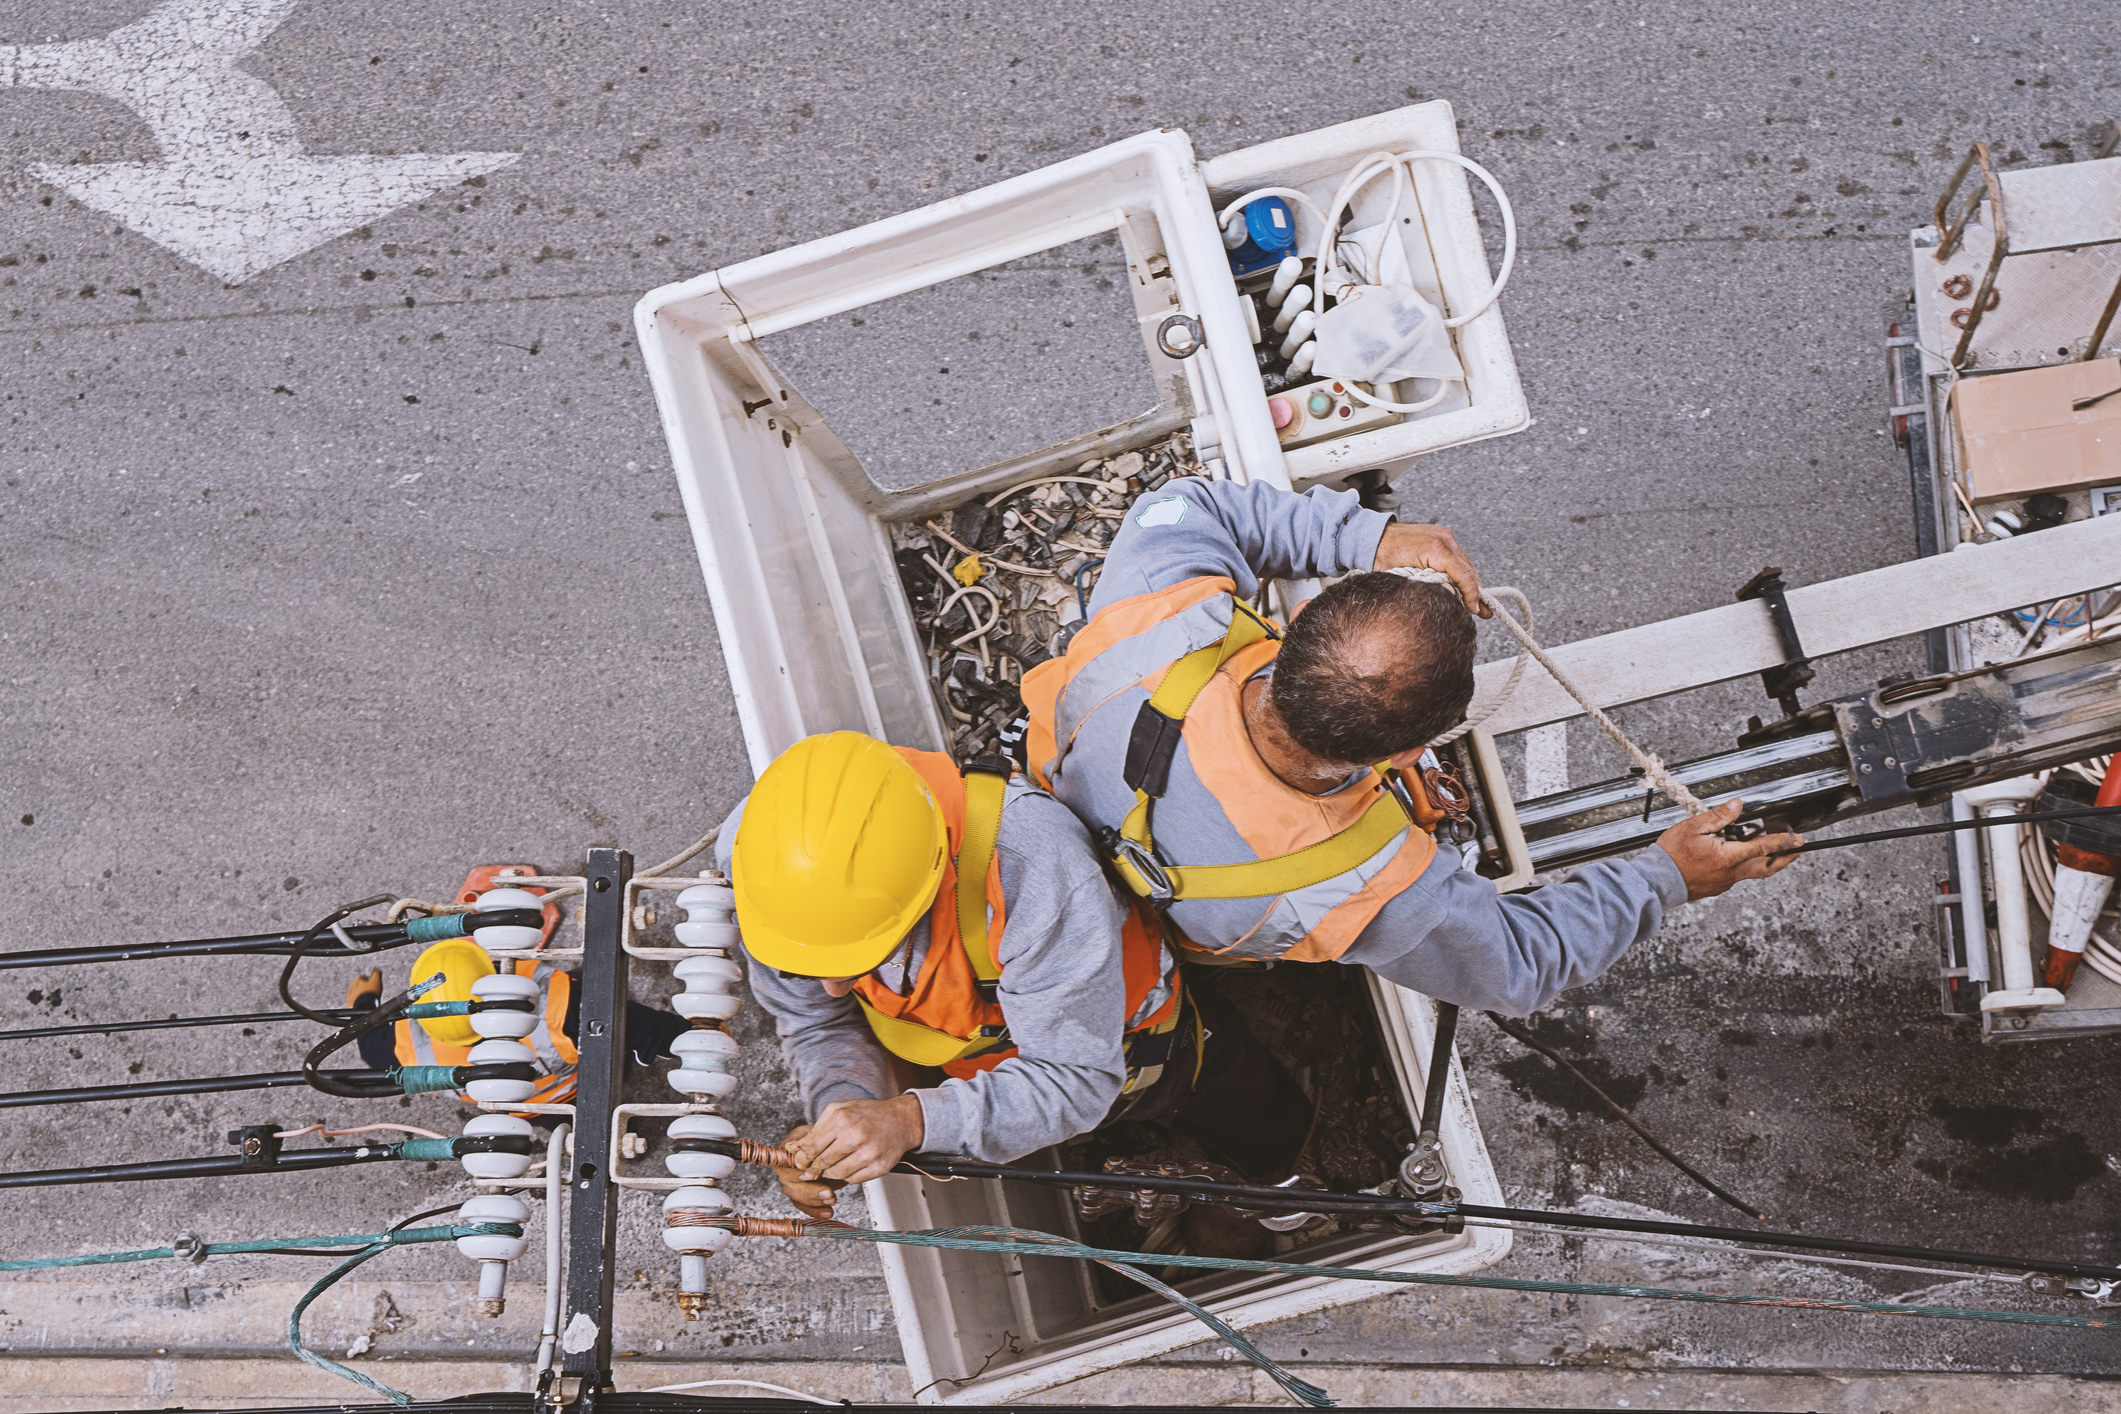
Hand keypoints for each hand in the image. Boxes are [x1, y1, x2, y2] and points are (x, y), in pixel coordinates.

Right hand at [772, 1124, 844, 1218]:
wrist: (836, 1149)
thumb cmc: (828, 1139)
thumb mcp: (822, 1135)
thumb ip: (813, 1144)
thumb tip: (799, 1147)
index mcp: (786, 1150)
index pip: (783, 1164)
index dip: (796, 1171)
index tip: (812, 1175)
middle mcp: (784, 1167)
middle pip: (789, 1183)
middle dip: (810, 1190)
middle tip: (829, 1193)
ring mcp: (790, 1181)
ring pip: (795, 1196)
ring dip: (814, 1201)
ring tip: (832, 1200)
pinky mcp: (798, 1194)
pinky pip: (803, 1205)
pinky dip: (816, 1211)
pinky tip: (828, 1213)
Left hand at [787, 1094, 924, 1187]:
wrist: (900, 1121)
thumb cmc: (867, 1114)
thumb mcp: (839, 1111)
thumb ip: (815, 1130)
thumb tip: (793, 1149)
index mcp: (843, 1119)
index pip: (812, 1147)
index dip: (803, 1158)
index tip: (802, 1161)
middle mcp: (856, 1136)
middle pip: (822, 1163)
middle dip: (815, 1166)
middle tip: (815, 1165)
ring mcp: (869, 1153)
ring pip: (836, 1174)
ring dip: (830, 1172)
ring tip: (834, 1162)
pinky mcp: (879, 1167)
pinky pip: (853, 1180)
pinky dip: (847, 1175)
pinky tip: (850, 1164)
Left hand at [1372, 522, 1486, 616]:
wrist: (1374, 535)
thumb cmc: (1382, 556)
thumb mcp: (1403, 578)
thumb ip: (1428, 587)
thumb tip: (1452, 596)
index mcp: (1435, 548)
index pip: (1462, 573)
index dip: (1471, 594)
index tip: (1474, 609)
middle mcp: (1444, 539)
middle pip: (1468, 570)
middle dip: (1476, 592)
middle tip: (1484, 612)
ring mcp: (1445, 536)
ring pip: (1464, 565)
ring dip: (1468, 583)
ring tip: (1475, 604)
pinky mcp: (1443, 537)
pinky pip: (1457, 559)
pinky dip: (1460, 574)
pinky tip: (1461, 588)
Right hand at [1657, 798, 1802, 900]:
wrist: (1658, 881)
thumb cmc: (1671, 855)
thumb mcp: (1692, 828)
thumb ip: (1718, 816)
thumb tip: (1736, 805)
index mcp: (1727, 856)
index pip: (1763, 848)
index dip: (1783, 842)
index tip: (1798, 839)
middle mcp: (1731, 873)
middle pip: (1767, 867)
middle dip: (1786, 858)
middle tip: (1799, 851)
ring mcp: (1724, 882)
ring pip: (1753, 872)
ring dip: (1766, 861)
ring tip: (1774, 852)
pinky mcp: (1717, 887)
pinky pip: (1737, 876)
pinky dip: (1745, 866)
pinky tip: (1737, 857)